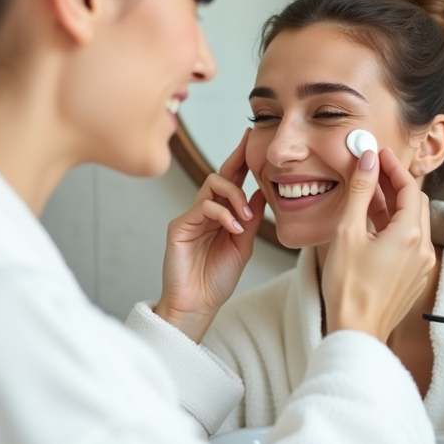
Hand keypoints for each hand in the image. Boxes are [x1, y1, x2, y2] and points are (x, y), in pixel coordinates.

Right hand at [157, 129, 266, 342]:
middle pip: (220, 174)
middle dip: (238, 162)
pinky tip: (233, 227)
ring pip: (211, 185)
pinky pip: (203, 206)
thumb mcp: (243, 245)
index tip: (252, 139)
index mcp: (221, 215)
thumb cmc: (217, 279)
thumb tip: (264, 191)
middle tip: (257, 159)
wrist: (197, 304)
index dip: (241, 159)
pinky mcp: (179, 226)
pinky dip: (222, 213)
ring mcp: (191, 217)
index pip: (231, 180)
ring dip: (234, 196)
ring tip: (245, 218)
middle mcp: (204, 211)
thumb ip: (252, 219)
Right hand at [321, 146, 435, 341]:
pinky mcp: (413, 278)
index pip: (409, 188)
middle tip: (372, 172)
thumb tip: (367, 161)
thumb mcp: (348, 231)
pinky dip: (393, 228)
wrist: (355, 330)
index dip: (393, 167)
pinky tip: (371, 226)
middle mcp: (423, 249)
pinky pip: (409, 243)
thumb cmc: (349, 287)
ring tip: (367, 196)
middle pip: (415, 204)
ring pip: (412, 224)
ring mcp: (420, 266)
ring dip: (393, 206)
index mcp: (410, 235)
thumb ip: (360, 192)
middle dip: (395, 185)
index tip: (378, 155)